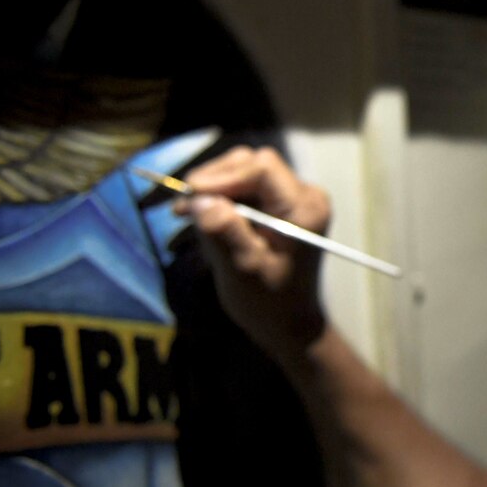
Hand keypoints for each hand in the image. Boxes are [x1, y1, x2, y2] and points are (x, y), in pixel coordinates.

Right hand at [178, 146, 329, 353]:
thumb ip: (224, 233)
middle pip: (250, 164)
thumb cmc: (270, 302)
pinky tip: (200, 218)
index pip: (261, 169)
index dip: (222, 177)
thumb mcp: (244, 271)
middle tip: (182, 206)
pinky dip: (219, 199)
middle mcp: (303, 195)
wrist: (287, 322)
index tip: (189, 195)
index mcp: (305, 208)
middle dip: (213, 181)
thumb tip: (200, 201)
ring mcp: (291, 198)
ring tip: (186, 214)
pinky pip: (243, 188)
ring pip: (242, 173)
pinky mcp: (277, 206)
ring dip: (212, 190)